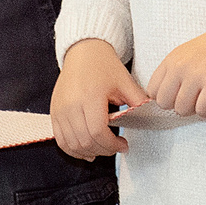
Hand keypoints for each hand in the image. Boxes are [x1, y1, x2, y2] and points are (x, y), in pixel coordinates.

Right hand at [52, 37, 147, 160]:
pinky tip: (87, 150)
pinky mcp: (54, 112)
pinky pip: (60, 139)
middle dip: (103, 150)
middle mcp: (71, 105)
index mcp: (90, 97)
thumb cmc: (104, 66)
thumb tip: (151, 117)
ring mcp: (60, 110)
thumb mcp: (125, 82)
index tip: (124, 145)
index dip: (112, 145)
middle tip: (116, 147)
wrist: (83, 52)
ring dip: (88, 152)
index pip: (98, 133)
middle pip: (85, 141)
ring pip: (71, 144)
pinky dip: (73, 149)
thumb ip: (138, 101)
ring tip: (103, 149)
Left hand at [144, 18, 205, 118]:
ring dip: (195, 109)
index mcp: (172, 59)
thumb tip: (167, 97)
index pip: (152, 90)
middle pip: (165, 103)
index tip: (178, 98)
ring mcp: (197, 75)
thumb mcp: (189, 52)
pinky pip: (203, 110)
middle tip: (194, 100)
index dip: (166, 98)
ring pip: (182, 109)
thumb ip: (176, 71)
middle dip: (179, 106)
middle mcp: (181, 67)